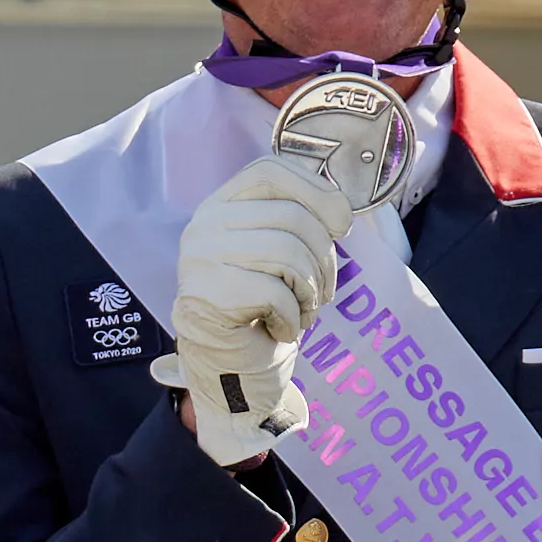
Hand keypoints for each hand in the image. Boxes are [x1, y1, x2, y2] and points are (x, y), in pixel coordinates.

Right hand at [156, 152, 353, 466]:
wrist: (231, 371)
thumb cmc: (261, 310)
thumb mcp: (278, 253)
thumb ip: (296, 220)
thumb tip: (341, 210)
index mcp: (218, 207)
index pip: (270, 170)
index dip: (316, 191)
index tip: (340, 227)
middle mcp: (202, 227)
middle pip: (291, 216)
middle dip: (323, 257)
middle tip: (322, 290)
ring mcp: (200, 261)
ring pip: (288, 253)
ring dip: (311, 289)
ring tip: (304, 310)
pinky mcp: (208, 297)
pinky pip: (277, 293)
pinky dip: (294, 317)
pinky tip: (283, 329)